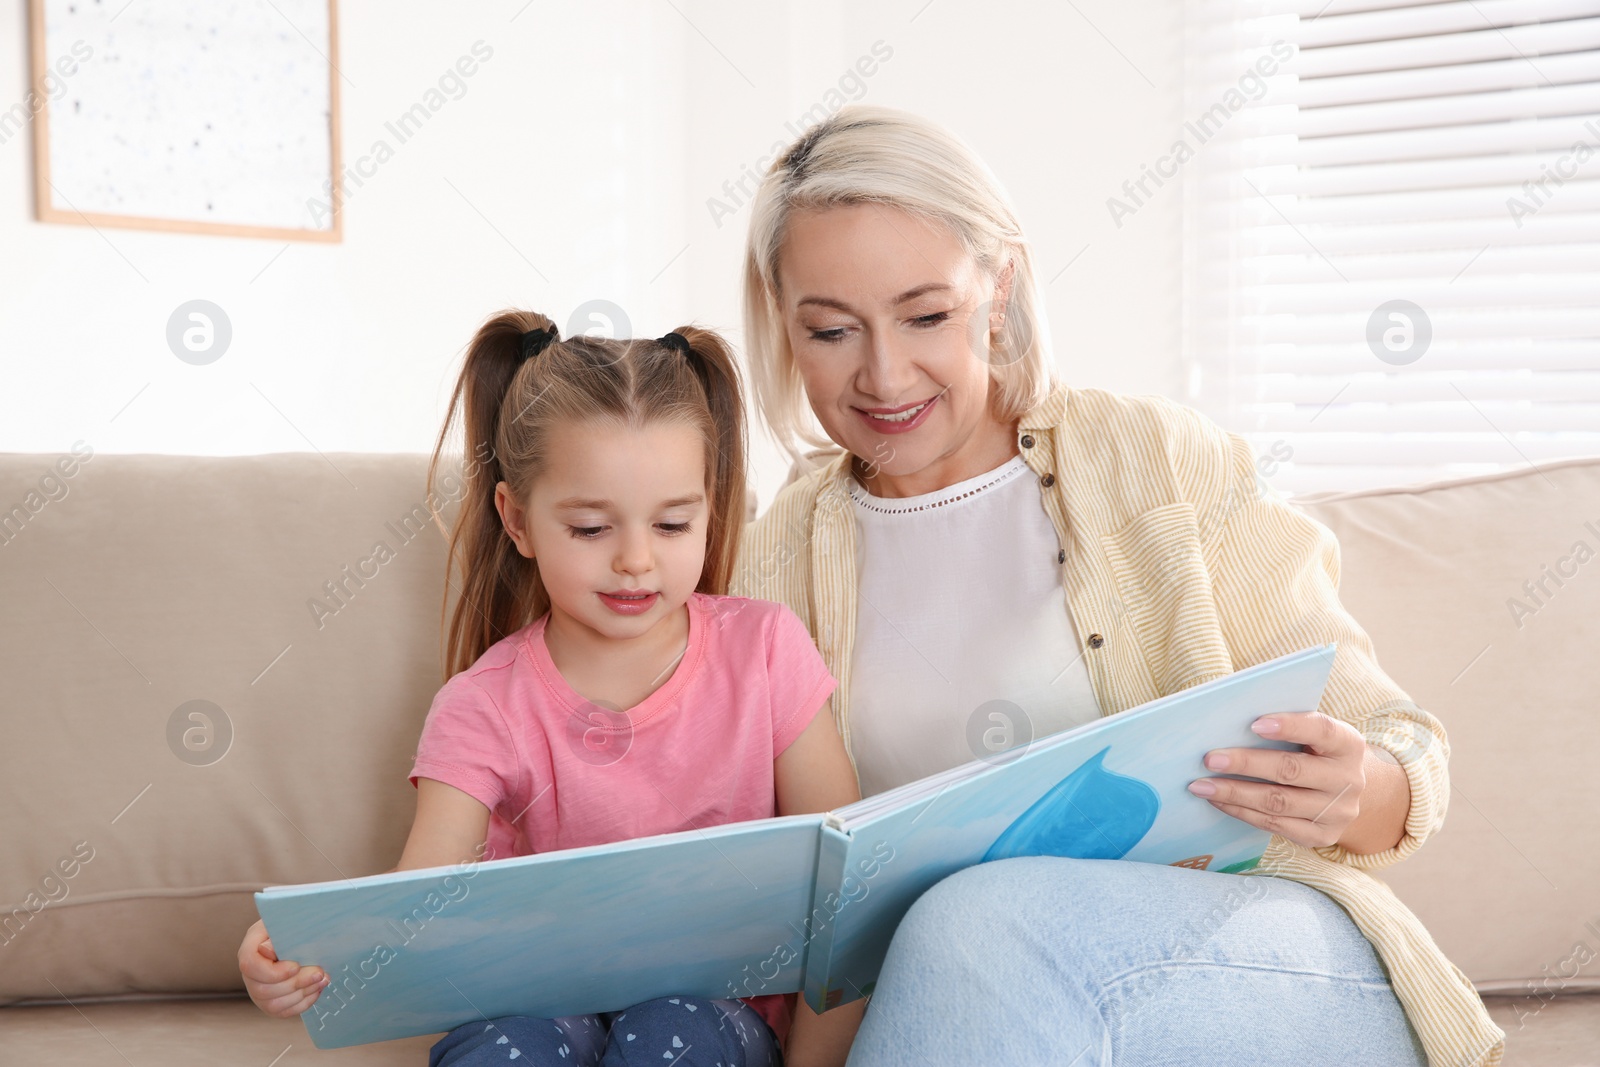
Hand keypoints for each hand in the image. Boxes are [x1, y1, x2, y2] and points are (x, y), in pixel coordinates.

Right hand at [238, 917, 329, 1017]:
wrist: (297, 936)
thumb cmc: (291, 927)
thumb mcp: (285, 924)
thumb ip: (279, 935)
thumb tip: (268, 950)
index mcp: (249, 950)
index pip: (250, 966)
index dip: (273, 972)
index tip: (296, 966)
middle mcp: (250, 975)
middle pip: (263, 989)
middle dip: (295, 983)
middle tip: (319, 973)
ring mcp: (258, 992)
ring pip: (273, 1004)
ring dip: (302, 993)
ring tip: (322, 980)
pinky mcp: (271, 1004)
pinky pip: (283, 1012)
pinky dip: (303, 1003)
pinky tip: (316, 989)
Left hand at [1187, 711, 1365, 849]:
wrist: (1346, 792)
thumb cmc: (1316, 752)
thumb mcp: (1314, 734)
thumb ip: (1287, 726)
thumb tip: (1231, 722)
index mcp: (1348, 744)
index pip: (1321, 730)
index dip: (1290, 726)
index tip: (1254, 724)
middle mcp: (1348, 779)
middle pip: (1291, 770)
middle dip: (1246, 764)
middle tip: (1210, 759)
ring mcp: (1337, 812)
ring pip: (1278, 803)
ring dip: (1235, 793)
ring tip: (1202, 785)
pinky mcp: (1322, 836)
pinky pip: (1275, 825)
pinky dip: (1242, 812)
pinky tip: (1219, 801)